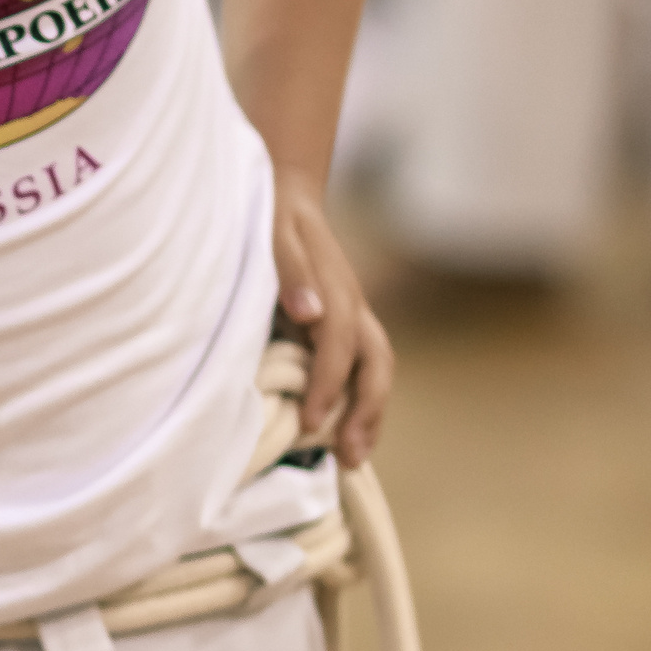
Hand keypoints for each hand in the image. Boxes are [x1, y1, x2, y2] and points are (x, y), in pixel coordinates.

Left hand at [273, 169, 392, 468]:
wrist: (288, 192)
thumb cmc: (274, 215)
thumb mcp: (274, 234)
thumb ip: (289, 271)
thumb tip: (308, 311)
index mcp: (336, 290)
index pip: (339, 347)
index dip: (326, 387)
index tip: (309, 423)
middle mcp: (353, 307)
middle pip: (376, 365)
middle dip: (366, 412)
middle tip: (349, 457)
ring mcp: (354, 316)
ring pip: (376, 370)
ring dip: (370, 414)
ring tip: (356, 458)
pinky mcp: (346, 324)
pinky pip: (362, 368)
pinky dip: (359, 401)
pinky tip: (344, 431)